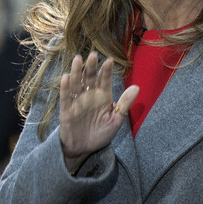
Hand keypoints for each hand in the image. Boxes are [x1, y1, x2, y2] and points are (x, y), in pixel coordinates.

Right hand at [59, 52, 138, 172]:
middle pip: (89, 77)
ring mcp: (77, 101)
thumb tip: (137, 87)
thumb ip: (124, 103)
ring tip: (78, 59)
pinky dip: (65, 87)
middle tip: (93, 55)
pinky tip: (66, 77)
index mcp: (102, 96)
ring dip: (77, 71)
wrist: (84, 149)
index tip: (110, 60)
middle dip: (91, 66)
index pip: (104, 80)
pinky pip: (65, 96)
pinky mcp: (66, 109)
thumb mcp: (116, 120)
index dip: (106, 70)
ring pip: (76, 83)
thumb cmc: (101, 133)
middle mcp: (89, 95)